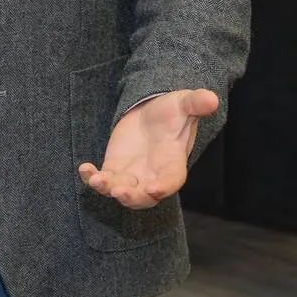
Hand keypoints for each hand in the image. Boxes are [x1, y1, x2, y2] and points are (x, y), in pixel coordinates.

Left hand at [78, 89, 218, 209]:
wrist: (152, 115)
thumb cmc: (172, 112)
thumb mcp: (184, 103)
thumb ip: (196, 103)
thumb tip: (212, 98)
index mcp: (173, 164)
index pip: (171, 181)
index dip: (164, 187)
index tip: (153, 189)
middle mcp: (153, 175)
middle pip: (145, 198)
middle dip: (133, 198)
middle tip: (119, 193)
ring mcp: (132, 175)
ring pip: (121, 192)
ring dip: (108, 189)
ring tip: (97, 181)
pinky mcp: (114, 169)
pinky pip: (103, 179)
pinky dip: (91, 178)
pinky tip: (84, 169)